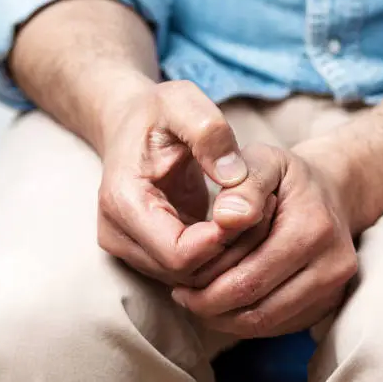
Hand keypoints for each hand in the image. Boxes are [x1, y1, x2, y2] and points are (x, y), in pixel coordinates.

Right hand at [7, 0, 273, 285]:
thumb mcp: (183, 103)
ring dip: (228, 255)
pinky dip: (218, 255)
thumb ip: (209, 133)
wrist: (129, 125)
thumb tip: (234, 178)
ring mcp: (129, 249)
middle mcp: (118, 235)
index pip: (178, 254)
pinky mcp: (146, 253)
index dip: (222, 241)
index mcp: (123, 202)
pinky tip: (237, 222)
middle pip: (186, 273)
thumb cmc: (157, 113)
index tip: (255, 206)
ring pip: (191, 279)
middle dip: (230, 250)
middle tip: (265, 210)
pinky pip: (190, 272)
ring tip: (254, 213)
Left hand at [171, 144, 357, 336]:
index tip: (178, 281)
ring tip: (198, 301)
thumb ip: (244, 186)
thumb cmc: (285, 177)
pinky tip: (226, 301)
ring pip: (267, 323)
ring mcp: (334, 289)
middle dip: (211, 308)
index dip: (206, 288)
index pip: (248, 279)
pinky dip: (246, 319)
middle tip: (182, 296)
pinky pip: (280, 326)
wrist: (329, 191)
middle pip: (257, 309)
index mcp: (313, 229)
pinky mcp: (329, 303)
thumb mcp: (263, 161)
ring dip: (226, 319)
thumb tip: (225, 220)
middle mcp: (332, 265)